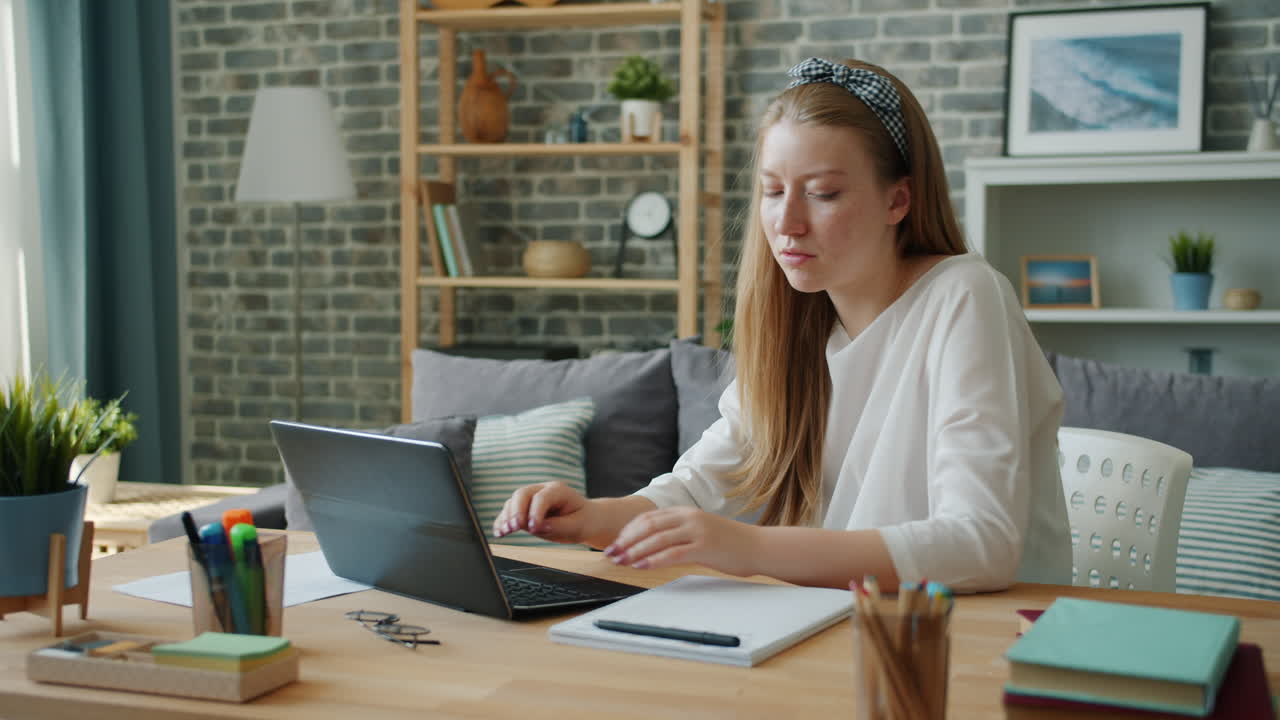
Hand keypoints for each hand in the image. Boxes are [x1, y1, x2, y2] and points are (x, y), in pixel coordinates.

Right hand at [492, 482, 592, 544]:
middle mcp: (542, 490)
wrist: (585, 520)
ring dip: (506, 517)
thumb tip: (537, 527)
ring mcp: (532, 498)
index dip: (535, 512)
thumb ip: (557, 526)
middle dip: (516, 511)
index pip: (542, 497)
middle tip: (514, 528)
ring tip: (503, 532)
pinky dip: (503, 521)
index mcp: (558, 490)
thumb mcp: (576, 526)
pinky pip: (510, 511)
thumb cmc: (582, 521)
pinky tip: (498, 532)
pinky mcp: (525, 509)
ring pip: (513, 501)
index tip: (533, 529)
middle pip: (522, 494)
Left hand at [603, 507, 759, 576]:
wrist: (758, 547)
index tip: (616, 542)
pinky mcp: (704, 547)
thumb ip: (679, 532)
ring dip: (635, 551)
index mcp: (686, 511)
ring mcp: (697, 531)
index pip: (649, 517)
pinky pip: (673, 553)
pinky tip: (642, 566)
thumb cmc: (729, 543)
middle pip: (648, 526)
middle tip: (611, 553)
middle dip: (626, 540)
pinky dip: (654, 560)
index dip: (629, 530)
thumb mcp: (700, 530)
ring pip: (657, 539)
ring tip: (621, 561)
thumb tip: (653, 543)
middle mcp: (689, 517)